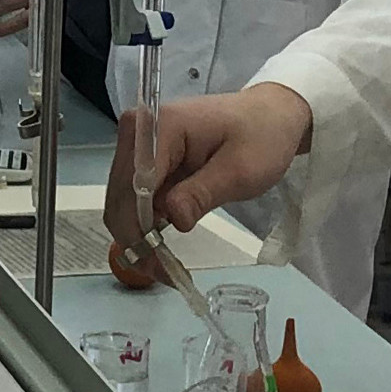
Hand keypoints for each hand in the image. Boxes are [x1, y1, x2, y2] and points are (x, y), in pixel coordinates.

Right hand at [103, 83, 311, 266]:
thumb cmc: (261, 138)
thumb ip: (203, 192)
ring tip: (164, 266)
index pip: (134, 186)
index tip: (160, 265)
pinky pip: (134, 200)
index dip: (140, 229)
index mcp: (159, 126)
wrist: (270, 117)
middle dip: (136, 239)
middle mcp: (137, 132)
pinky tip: (161, 247)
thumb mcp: (241, 169)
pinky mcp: (144, 161)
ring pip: (122, 203)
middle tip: (164, 274)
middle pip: (120, 197)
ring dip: (138, 237)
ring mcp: (138, 146)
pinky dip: (144, 226)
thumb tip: (173, 219)